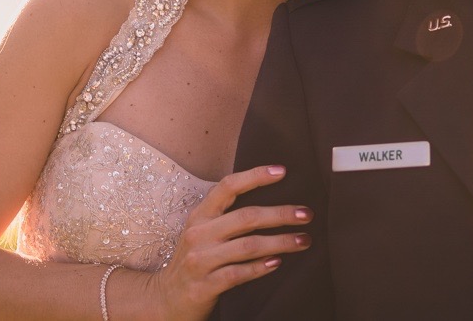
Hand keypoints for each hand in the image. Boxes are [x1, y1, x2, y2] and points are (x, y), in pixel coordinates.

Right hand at [132, 169, 313, 315]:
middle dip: (281, 214)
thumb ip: (225, 218)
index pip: (228, 186)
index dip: (255, 176)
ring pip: (247, 246)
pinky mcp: (204, 287)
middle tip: (307, 215)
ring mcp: (200, 261)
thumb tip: (268, 205)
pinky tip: (276, 263)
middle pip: (246, 217)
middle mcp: (199, 234)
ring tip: (302, 241)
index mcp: (199, 216)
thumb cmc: (193, 262)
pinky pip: (237, 274)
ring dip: (280, 242)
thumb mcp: (201, 233)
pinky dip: (259, 268)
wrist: (165, 300)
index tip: (282, 171)